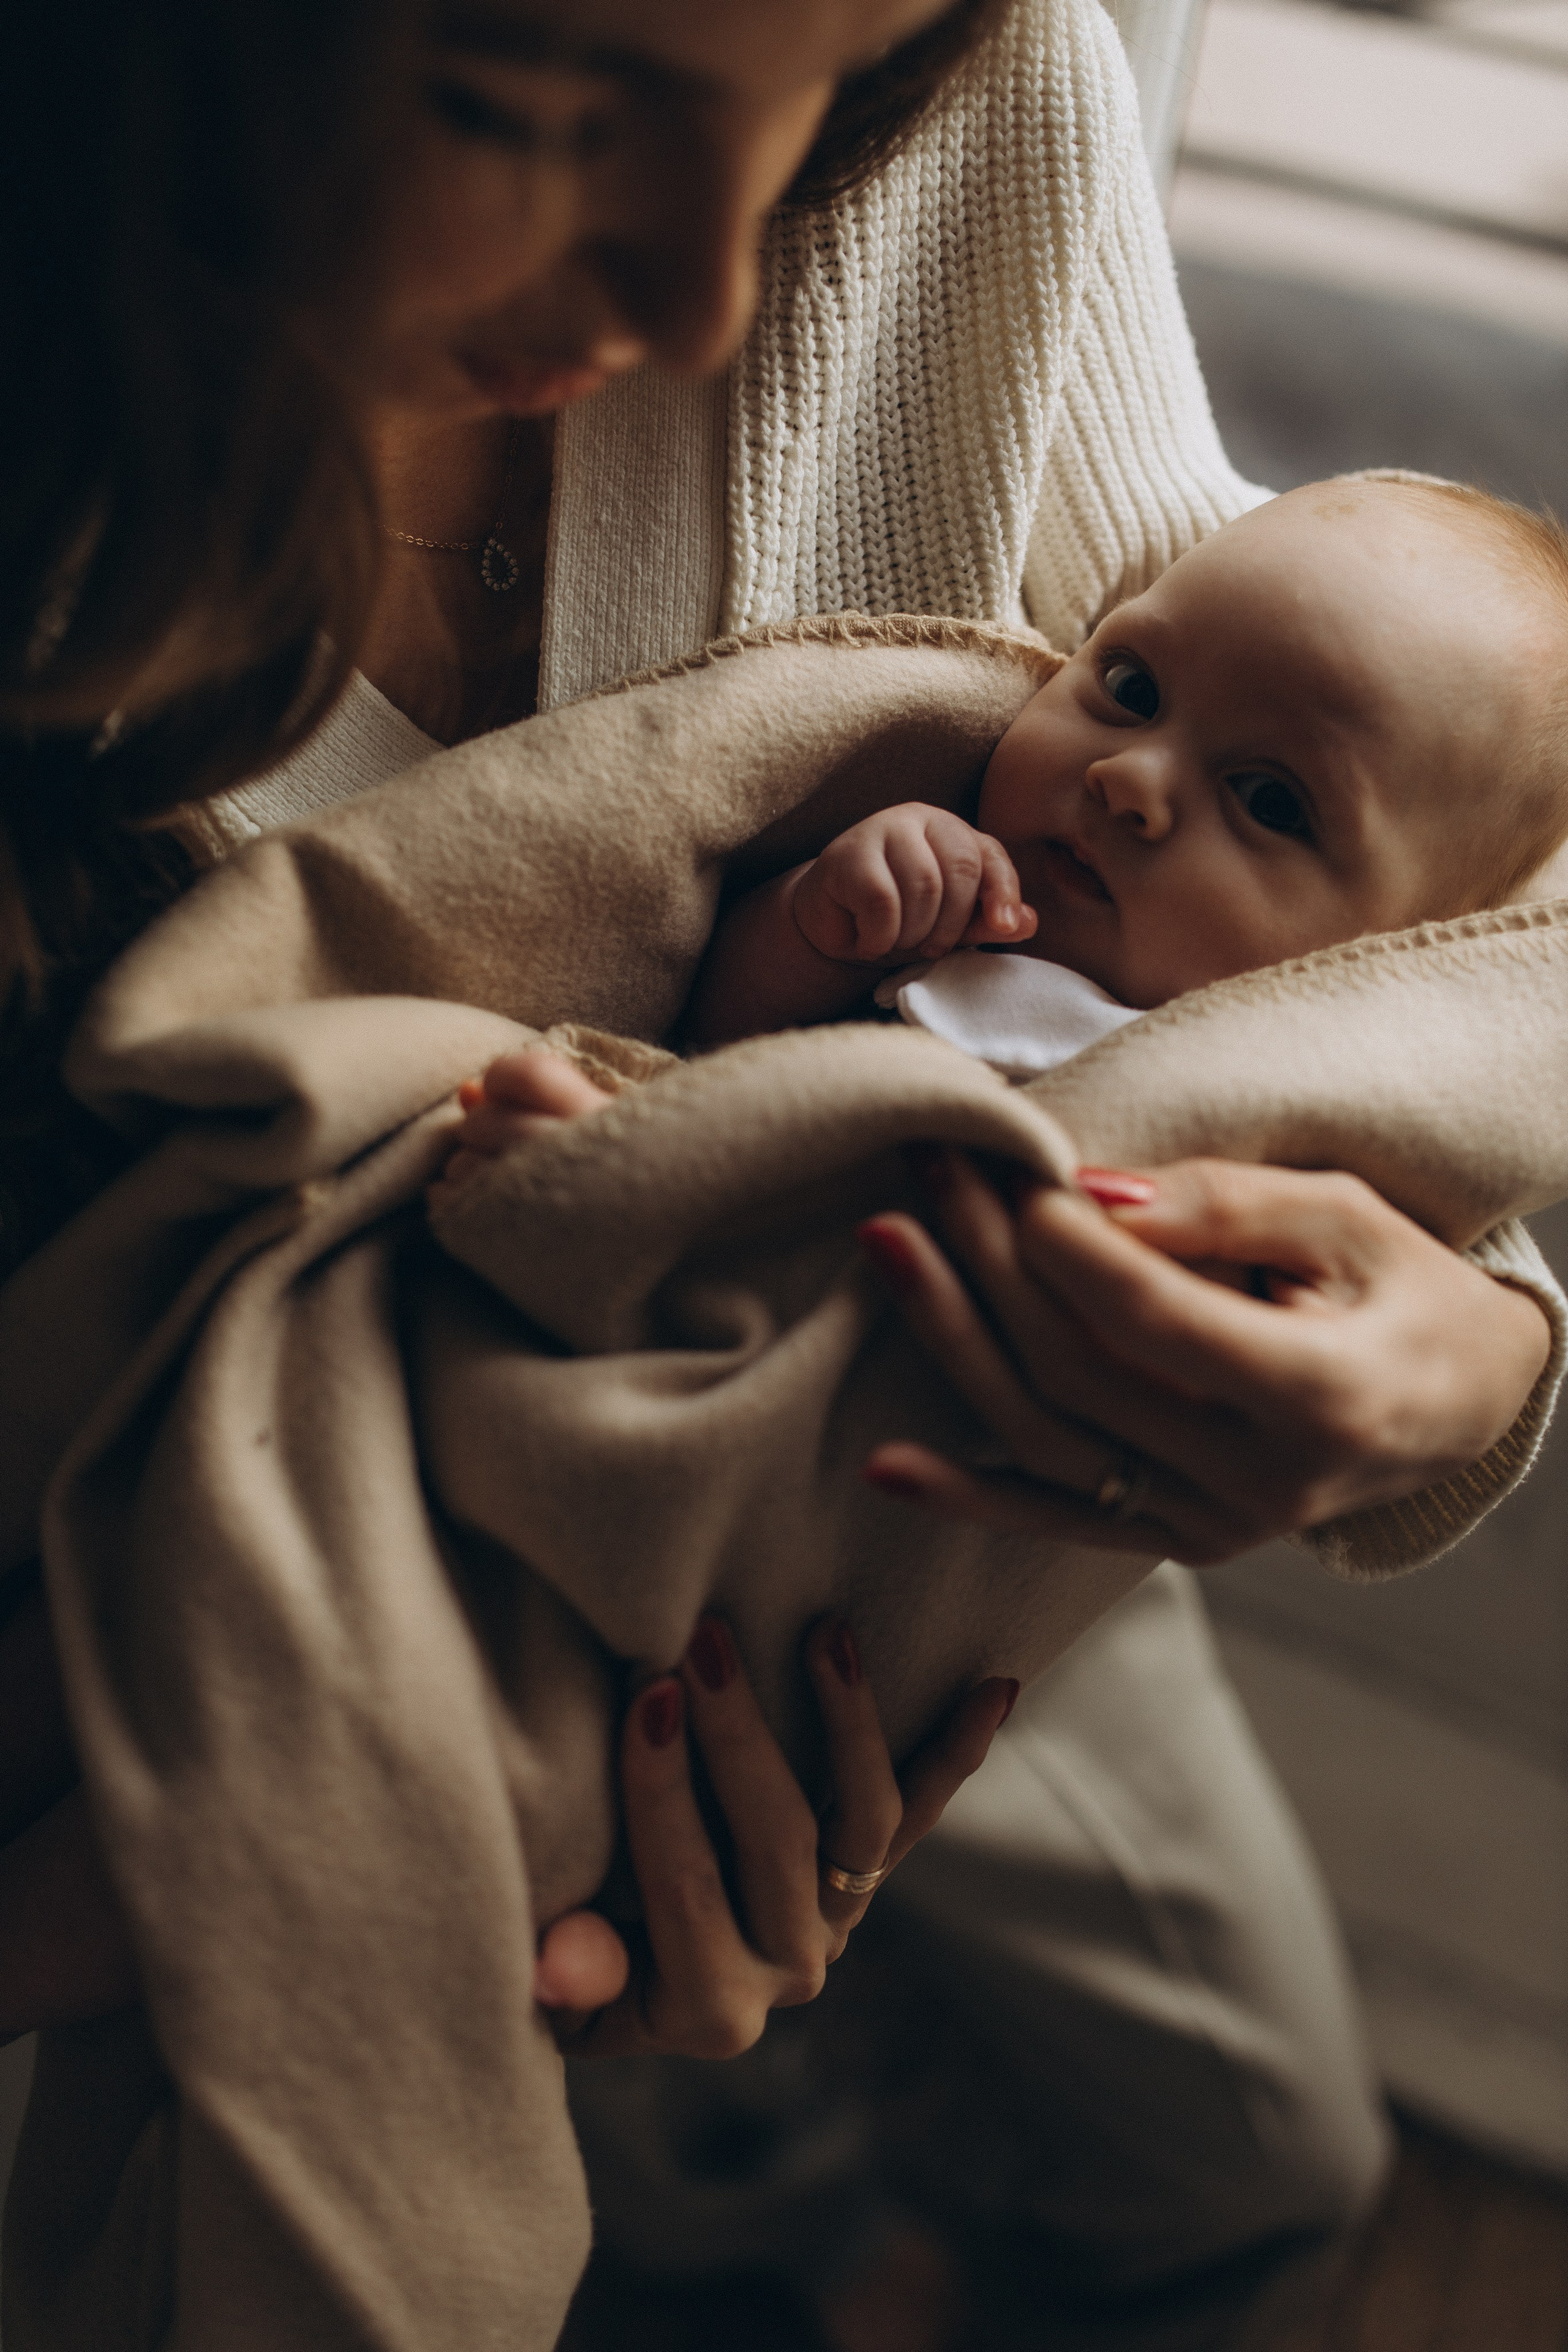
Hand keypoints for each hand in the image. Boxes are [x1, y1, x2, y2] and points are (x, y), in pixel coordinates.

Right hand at [537, 1614, 1016, 2057]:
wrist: (634, 1990)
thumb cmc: (573, 1967)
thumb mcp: (557, 2000)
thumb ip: (563, 1980)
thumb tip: (560, 1960)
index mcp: (706, 2004)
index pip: (684, 1880)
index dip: (664, 1789)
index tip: (649, 1694)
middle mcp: (788, 1967)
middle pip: (778, 1840)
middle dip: (738, 1735)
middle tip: (704, 1639)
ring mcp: (837, 1918)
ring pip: (866, 1820)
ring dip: (850, 1721)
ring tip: (827, 1631)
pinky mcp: (864, 1877)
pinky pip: (918, 1812)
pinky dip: (957, 1750)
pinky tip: (995, 1684)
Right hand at [791, 805, 1036, 964]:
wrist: (831, 926)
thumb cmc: (896, 920)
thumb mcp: (947, 925)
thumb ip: (985, 921)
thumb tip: (1029, 923)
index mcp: (951, 831)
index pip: (990, 856)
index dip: (1003, 893)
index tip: (1005, 927)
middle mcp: (920, 819)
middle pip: (960, 870)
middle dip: (950, 924)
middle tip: (929, 947)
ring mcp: (882, 829)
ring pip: (924, 887)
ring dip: (913, 933)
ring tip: (895, 941)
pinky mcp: (848, 853)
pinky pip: (883, 902)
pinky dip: (881, 936)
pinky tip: (869, 940)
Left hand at [857, 1152, 1551, 1565]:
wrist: (1458, 1405)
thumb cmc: (1405, 1293)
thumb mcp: (1347, 1221)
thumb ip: (1225, 1205)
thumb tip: (1094, 1192)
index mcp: (1319, 1399)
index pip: (1155, 1321)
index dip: (1069, 1246)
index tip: (1011, 1166)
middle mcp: (1259, 1484)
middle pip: (1083, 1372)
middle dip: (992, 1261)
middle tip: (930, 1165)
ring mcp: (1211, 1527)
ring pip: (1047, 1438)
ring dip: (953, 1339)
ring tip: (884, 1244)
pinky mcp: (1176, 1542)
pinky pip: (1054, 1518)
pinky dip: (969, 1495)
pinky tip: (886, 1465)